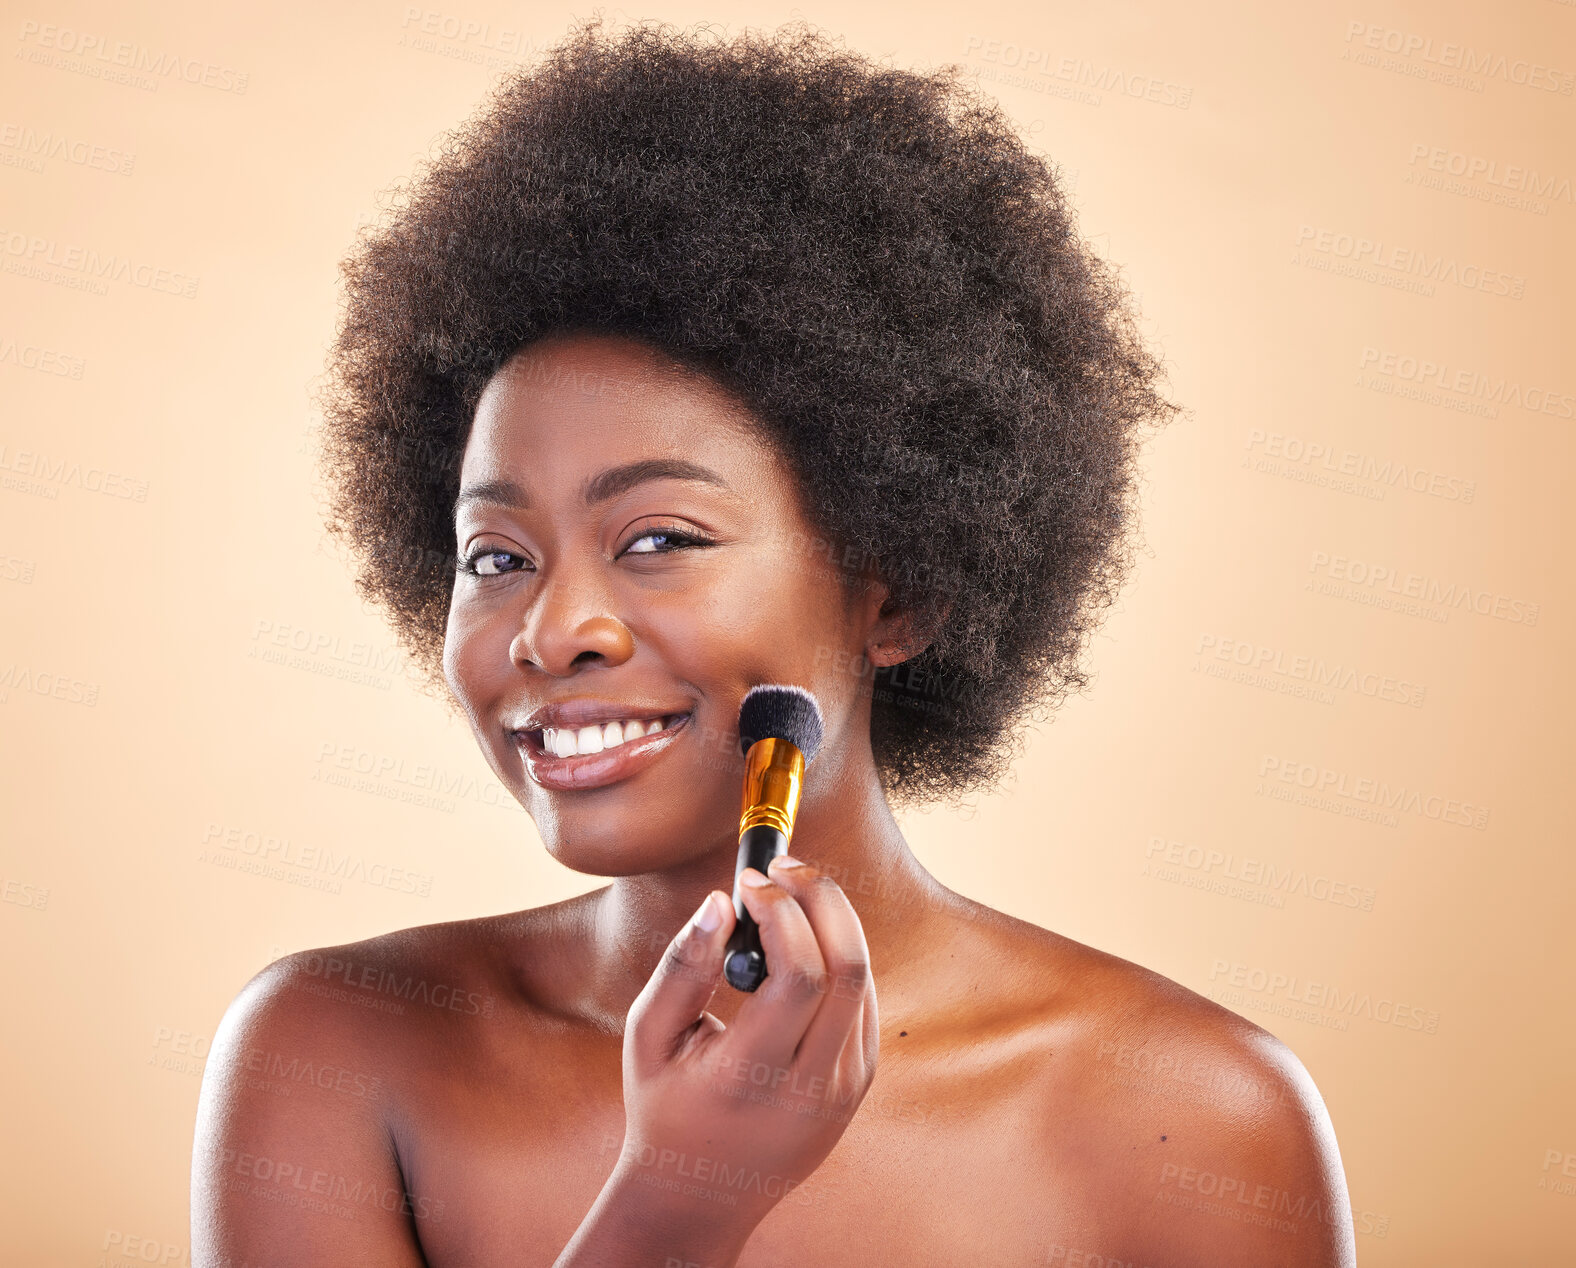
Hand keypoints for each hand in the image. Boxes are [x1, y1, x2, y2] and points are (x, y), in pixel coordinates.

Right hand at [616, 854, 878, 1231]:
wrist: (700, 1195)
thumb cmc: (664, 1107)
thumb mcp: (649, 1038)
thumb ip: (681, 966)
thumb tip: (722, 901)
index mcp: (752, 1079)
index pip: (799, 977)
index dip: (782, 911)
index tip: (751, 880)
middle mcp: (811, 1089)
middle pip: (848, 968)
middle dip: (822, 898)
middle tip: (785, 866)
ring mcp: (843, 1091)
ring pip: (862, 981)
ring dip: (833, 921)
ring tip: (790, 892)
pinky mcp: (858, 1086)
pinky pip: (863, 1003)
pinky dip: (839, 956)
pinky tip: (804, 938)